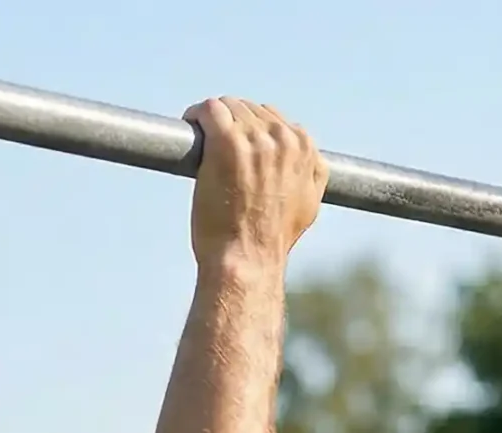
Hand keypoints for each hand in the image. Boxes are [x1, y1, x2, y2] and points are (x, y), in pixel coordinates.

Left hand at [182, 97, 327, 269]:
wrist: (247, 258)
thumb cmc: (271, 239)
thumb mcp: (309, 204)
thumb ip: (312, 173)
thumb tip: (309, 160)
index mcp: (304, 149)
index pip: (274, 118)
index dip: (251, 129)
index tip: (236, 143)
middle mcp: (283, 139)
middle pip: (249, 109)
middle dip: (231, 123)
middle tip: (215, 146)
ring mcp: (254, 139)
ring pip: (228, 106)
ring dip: (212, 119)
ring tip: (200, 137)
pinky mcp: (226, 142)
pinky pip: (209, 110)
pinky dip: (196, 115)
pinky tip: (189, 126)